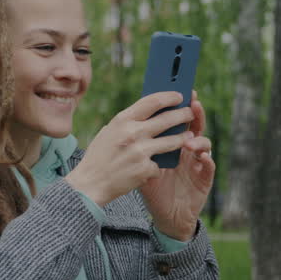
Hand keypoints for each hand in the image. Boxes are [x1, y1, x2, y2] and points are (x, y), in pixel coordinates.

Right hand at [65, 91, 195, 207]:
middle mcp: (132, 133)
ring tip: (189, 136)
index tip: (179, 96)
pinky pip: (159, 164)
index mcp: (122, 120)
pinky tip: (149, 168)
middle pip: (167, 119)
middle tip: (190, 113)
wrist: (90, 183)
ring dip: (183, 138)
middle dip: (183, 115)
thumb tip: (152, 111)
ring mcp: (140, 152)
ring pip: (172, 142)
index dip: (169, 97)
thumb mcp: (110, 131)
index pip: (152, 101)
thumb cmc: (100, 156)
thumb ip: (129, 122)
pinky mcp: (145, 169)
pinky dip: (156, 166)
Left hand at [140, 91, 214, 241]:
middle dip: (195, 114)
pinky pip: (209, 166)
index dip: (180, 106)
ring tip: (189, 141)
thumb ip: (141, 147)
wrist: (165, 216)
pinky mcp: (204, 179)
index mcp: (174, 144)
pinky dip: (207, 160)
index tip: (179, 92)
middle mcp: (188, 151)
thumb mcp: (143, 166)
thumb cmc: (154, 189)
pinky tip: (202, 157)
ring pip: (204, 144)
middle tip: (192, 104)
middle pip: (195, 127)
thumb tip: (129, 124)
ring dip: (198, 139)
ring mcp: (197, 164)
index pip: (178, 121)